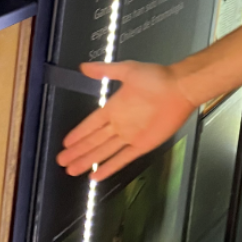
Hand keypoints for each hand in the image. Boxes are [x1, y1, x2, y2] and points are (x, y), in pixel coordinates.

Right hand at [56, 61, 194, 181]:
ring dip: (87, 161)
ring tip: (71, 170)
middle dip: (78, 151)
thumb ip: (105, 71)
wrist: (179, 88)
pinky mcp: (142, 145)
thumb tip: (83, 66)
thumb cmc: (156, 77)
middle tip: (61, 160)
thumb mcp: (128, 70)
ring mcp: (130, 136)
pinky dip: (109, 167)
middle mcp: (119, 123)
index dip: (78, 133)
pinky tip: (96, 175)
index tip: (65, 142)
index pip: (90, 124)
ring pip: (103, 152)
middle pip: (93, 141)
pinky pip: (122, 158)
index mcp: (114, 107)